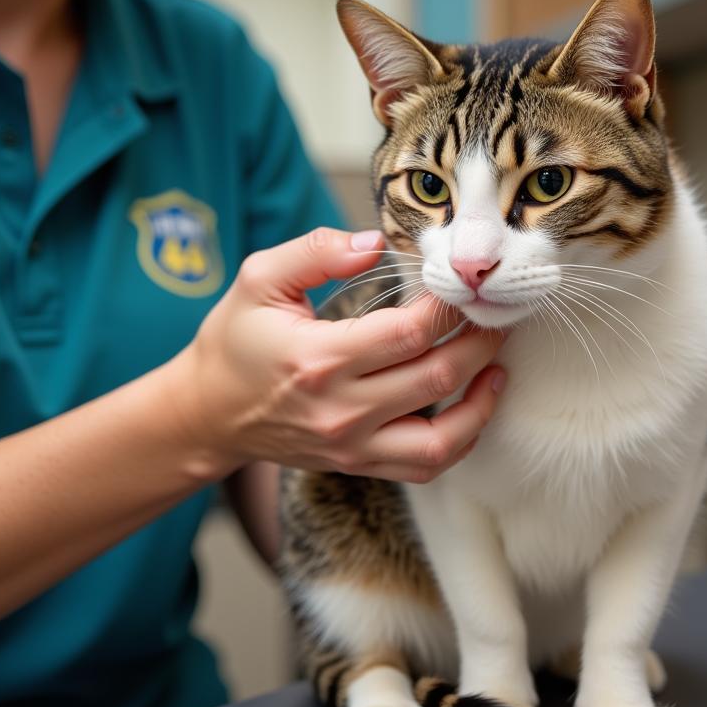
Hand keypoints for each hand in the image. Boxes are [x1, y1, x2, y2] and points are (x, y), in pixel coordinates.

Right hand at [172, 228, 506, 482]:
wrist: (208, 414)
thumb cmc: (234, 342)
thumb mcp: (259, 280)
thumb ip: (316, 251)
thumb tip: (375, 242)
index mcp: (319, 359)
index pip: (410, 332)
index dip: (448, 305)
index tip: (460, 284)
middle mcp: (342, 410)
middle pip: (438, 376)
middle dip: (480, 340)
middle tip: (495, 313)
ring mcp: (353, 445)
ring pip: (444, 438)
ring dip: (484, 399)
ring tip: (498, 362)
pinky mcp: (360, 464)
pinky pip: (428, 465)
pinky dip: (464, 437)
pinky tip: (476, 402)